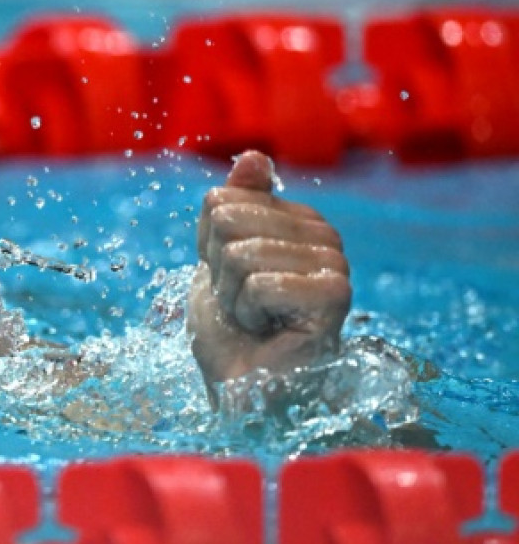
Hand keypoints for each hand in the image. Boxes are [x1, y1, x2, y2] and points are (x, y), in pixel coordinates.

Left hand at [187, 150, 350, 400]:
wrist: (245, 387)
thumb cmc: (233, 331)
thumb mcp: (217, 259)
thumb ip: (232, 208)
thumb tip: (253, 155)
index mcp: (297, 220)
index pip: (220, 202)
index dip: (208, 251)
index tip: (231, 283)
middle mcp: (324, 235)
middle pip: (229, 221)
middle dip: (219, 273)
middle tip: (243, 306)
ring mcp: (334, 262)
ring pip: (241, 253)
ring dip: (233, 299)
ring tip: (257, 321)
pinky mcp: (333, 293)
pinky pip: (259, 283)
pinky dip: (248, 315)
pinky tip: (269, 332)